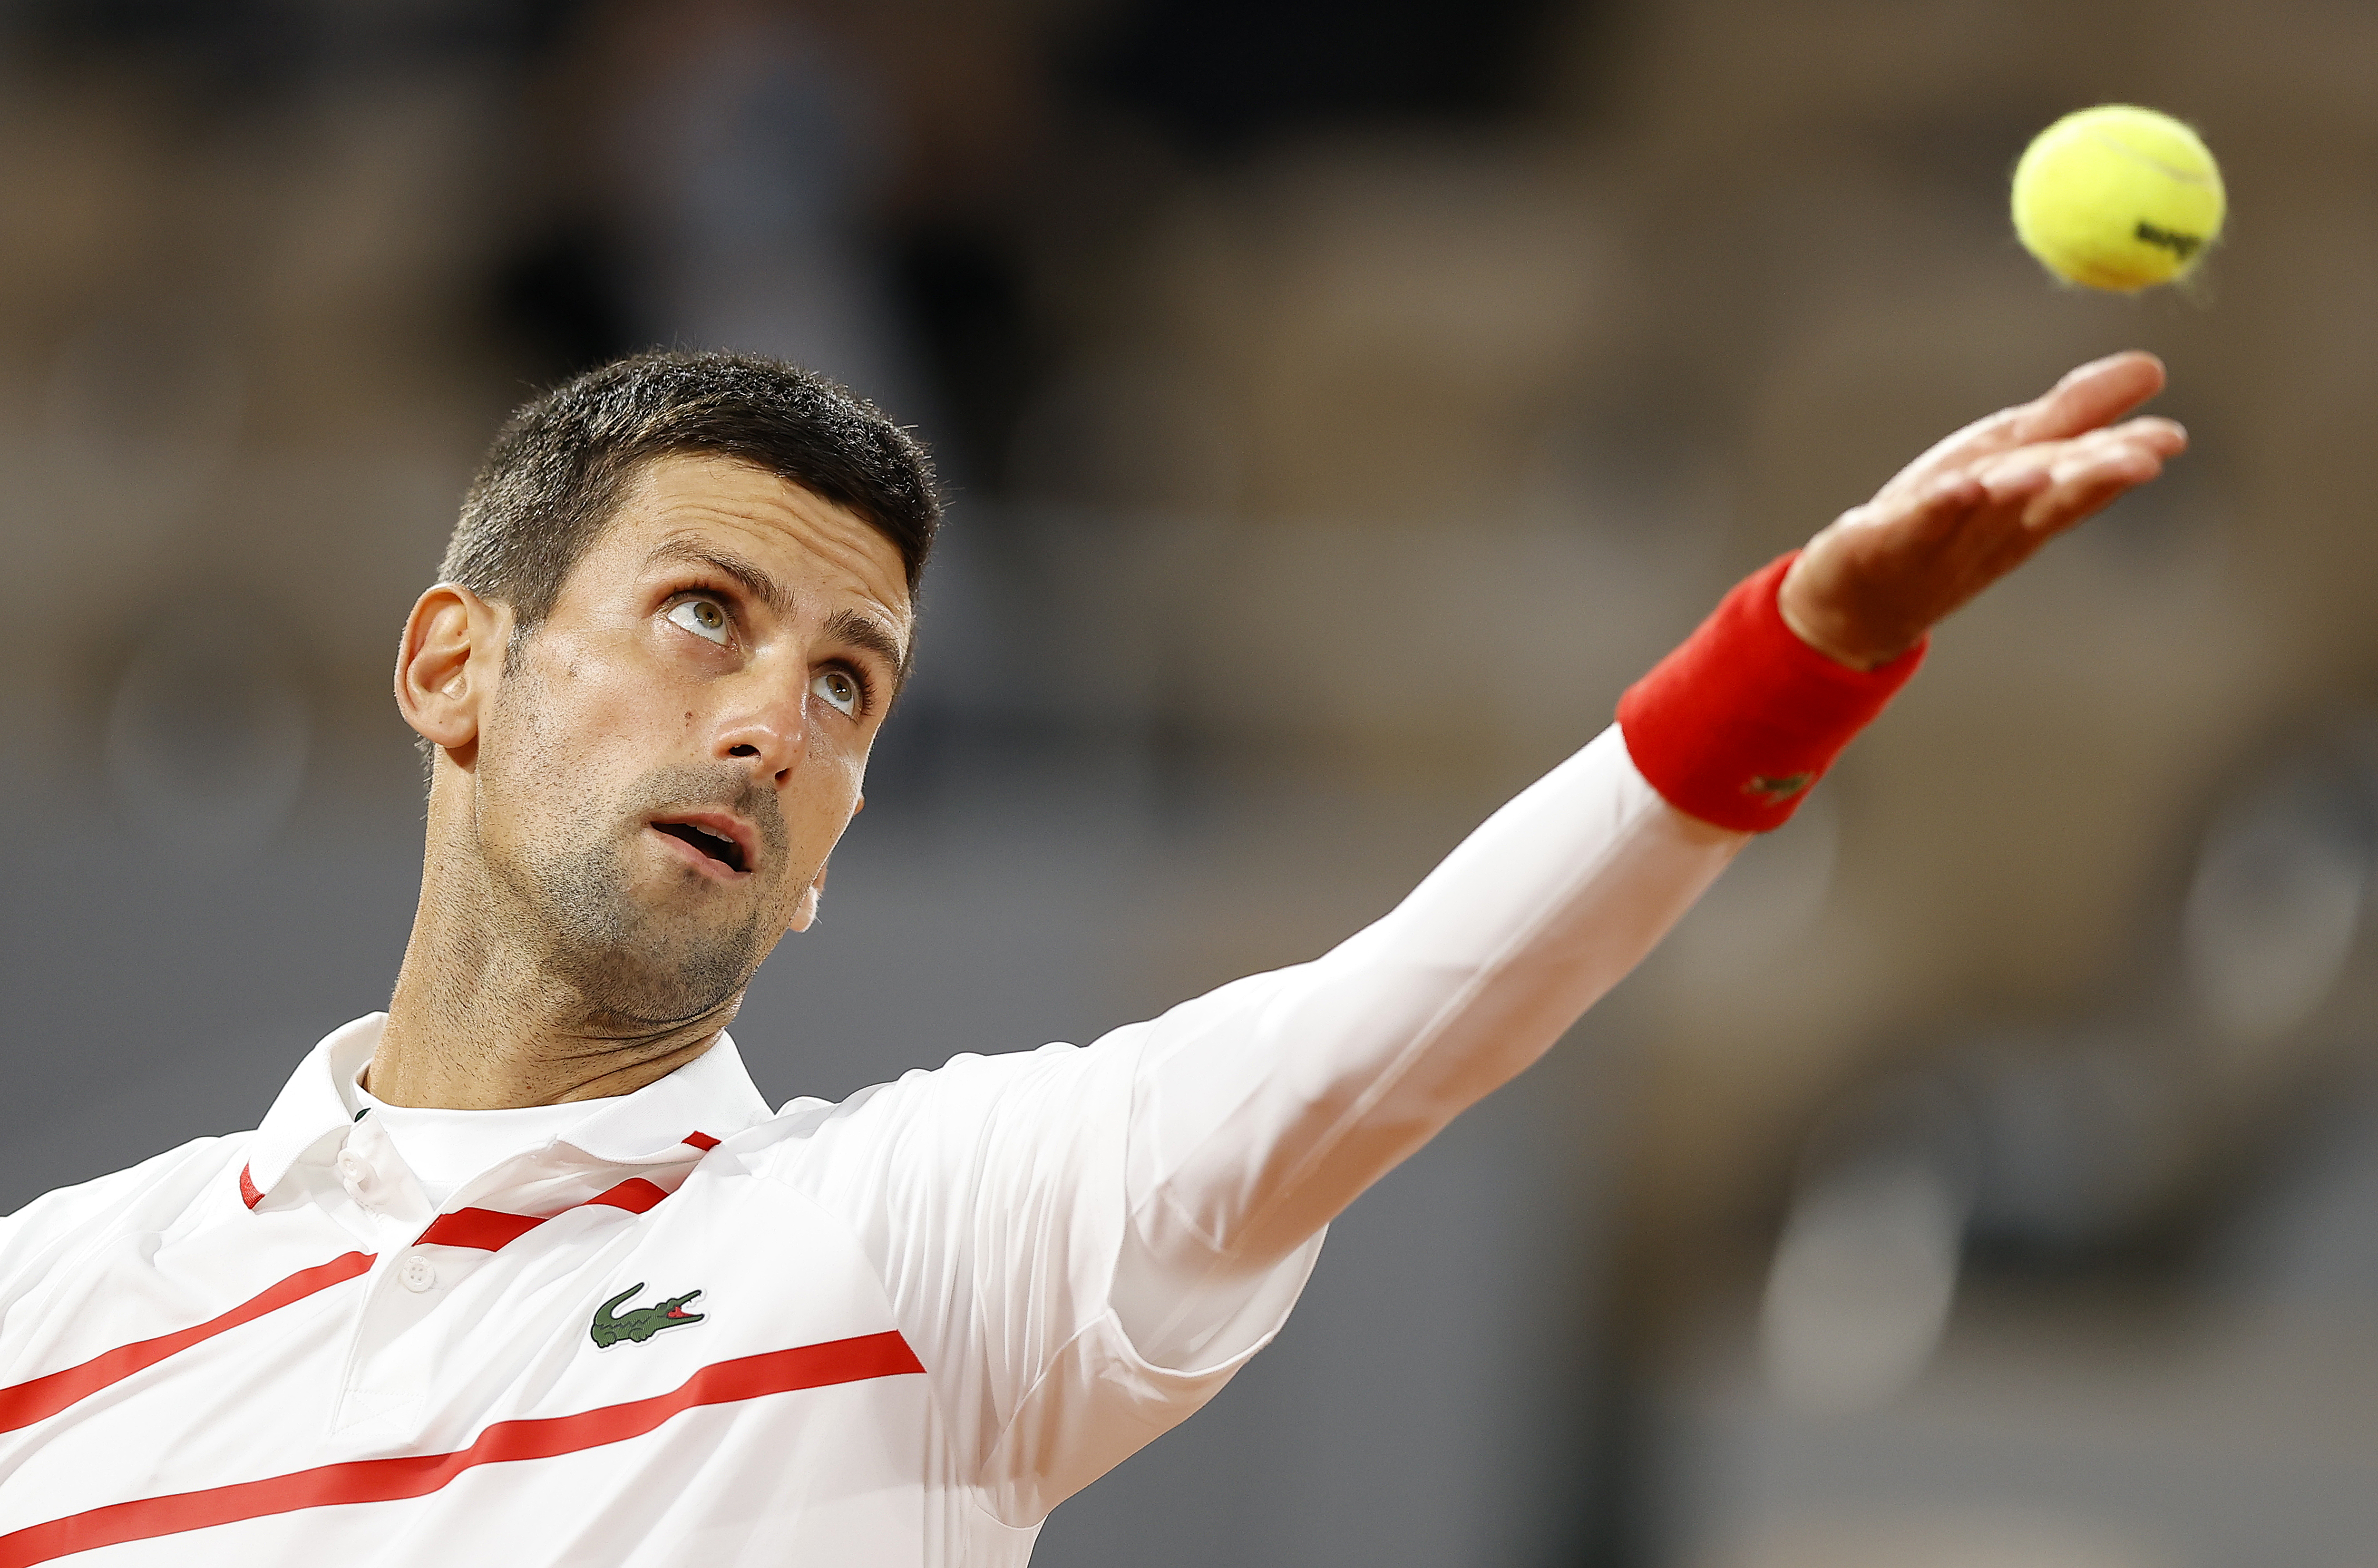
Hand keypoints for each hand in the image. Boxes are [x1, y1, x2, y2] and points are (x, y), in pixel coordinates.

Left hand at [1777, 351, 2187, 668]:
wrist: (1858, 598)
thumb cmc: (1945, 519)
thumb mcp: (2008, 454)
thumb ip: (2073, 416)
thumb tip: (2153, 369)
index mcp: (2027, 508)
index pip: (2081, 480)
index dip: (2123, 460)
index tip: (2171, 439)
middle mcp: (1990, 530)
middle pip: (2044, 501)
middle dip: (2089, 479)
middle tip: (2139, 461)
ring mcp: (1936, 543)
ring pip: (1982, 516)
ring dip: (2015, 492)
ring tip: (2042, 470)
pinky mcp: (1879, 548)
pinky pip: (1912, 530)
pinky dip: (1936, 510)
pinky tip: (1959, 488)